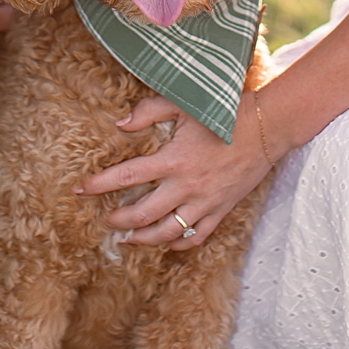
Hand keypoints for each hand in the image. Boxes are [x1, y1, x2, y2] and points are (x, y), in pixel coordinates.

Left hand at [89, 88, 265, 255]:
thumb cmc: (226, 112)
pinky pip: (197, 236)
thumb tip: (120, 124)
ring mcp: (205, 202)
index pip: (127, 176)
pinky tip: (168, 243)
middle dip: (119, 220)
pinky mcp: (221, 209)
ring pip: (167, 233)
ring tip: (128, 239)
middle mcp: (186, 186)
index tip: (80, 189)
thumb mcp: (185, 104)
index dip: (100, 185)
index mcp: (174, 160)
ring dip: (143, 240)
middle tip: (106, 220)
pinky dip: (180, 243)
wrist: (268, 127)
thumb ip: (149, 111)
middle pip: (143, 215)